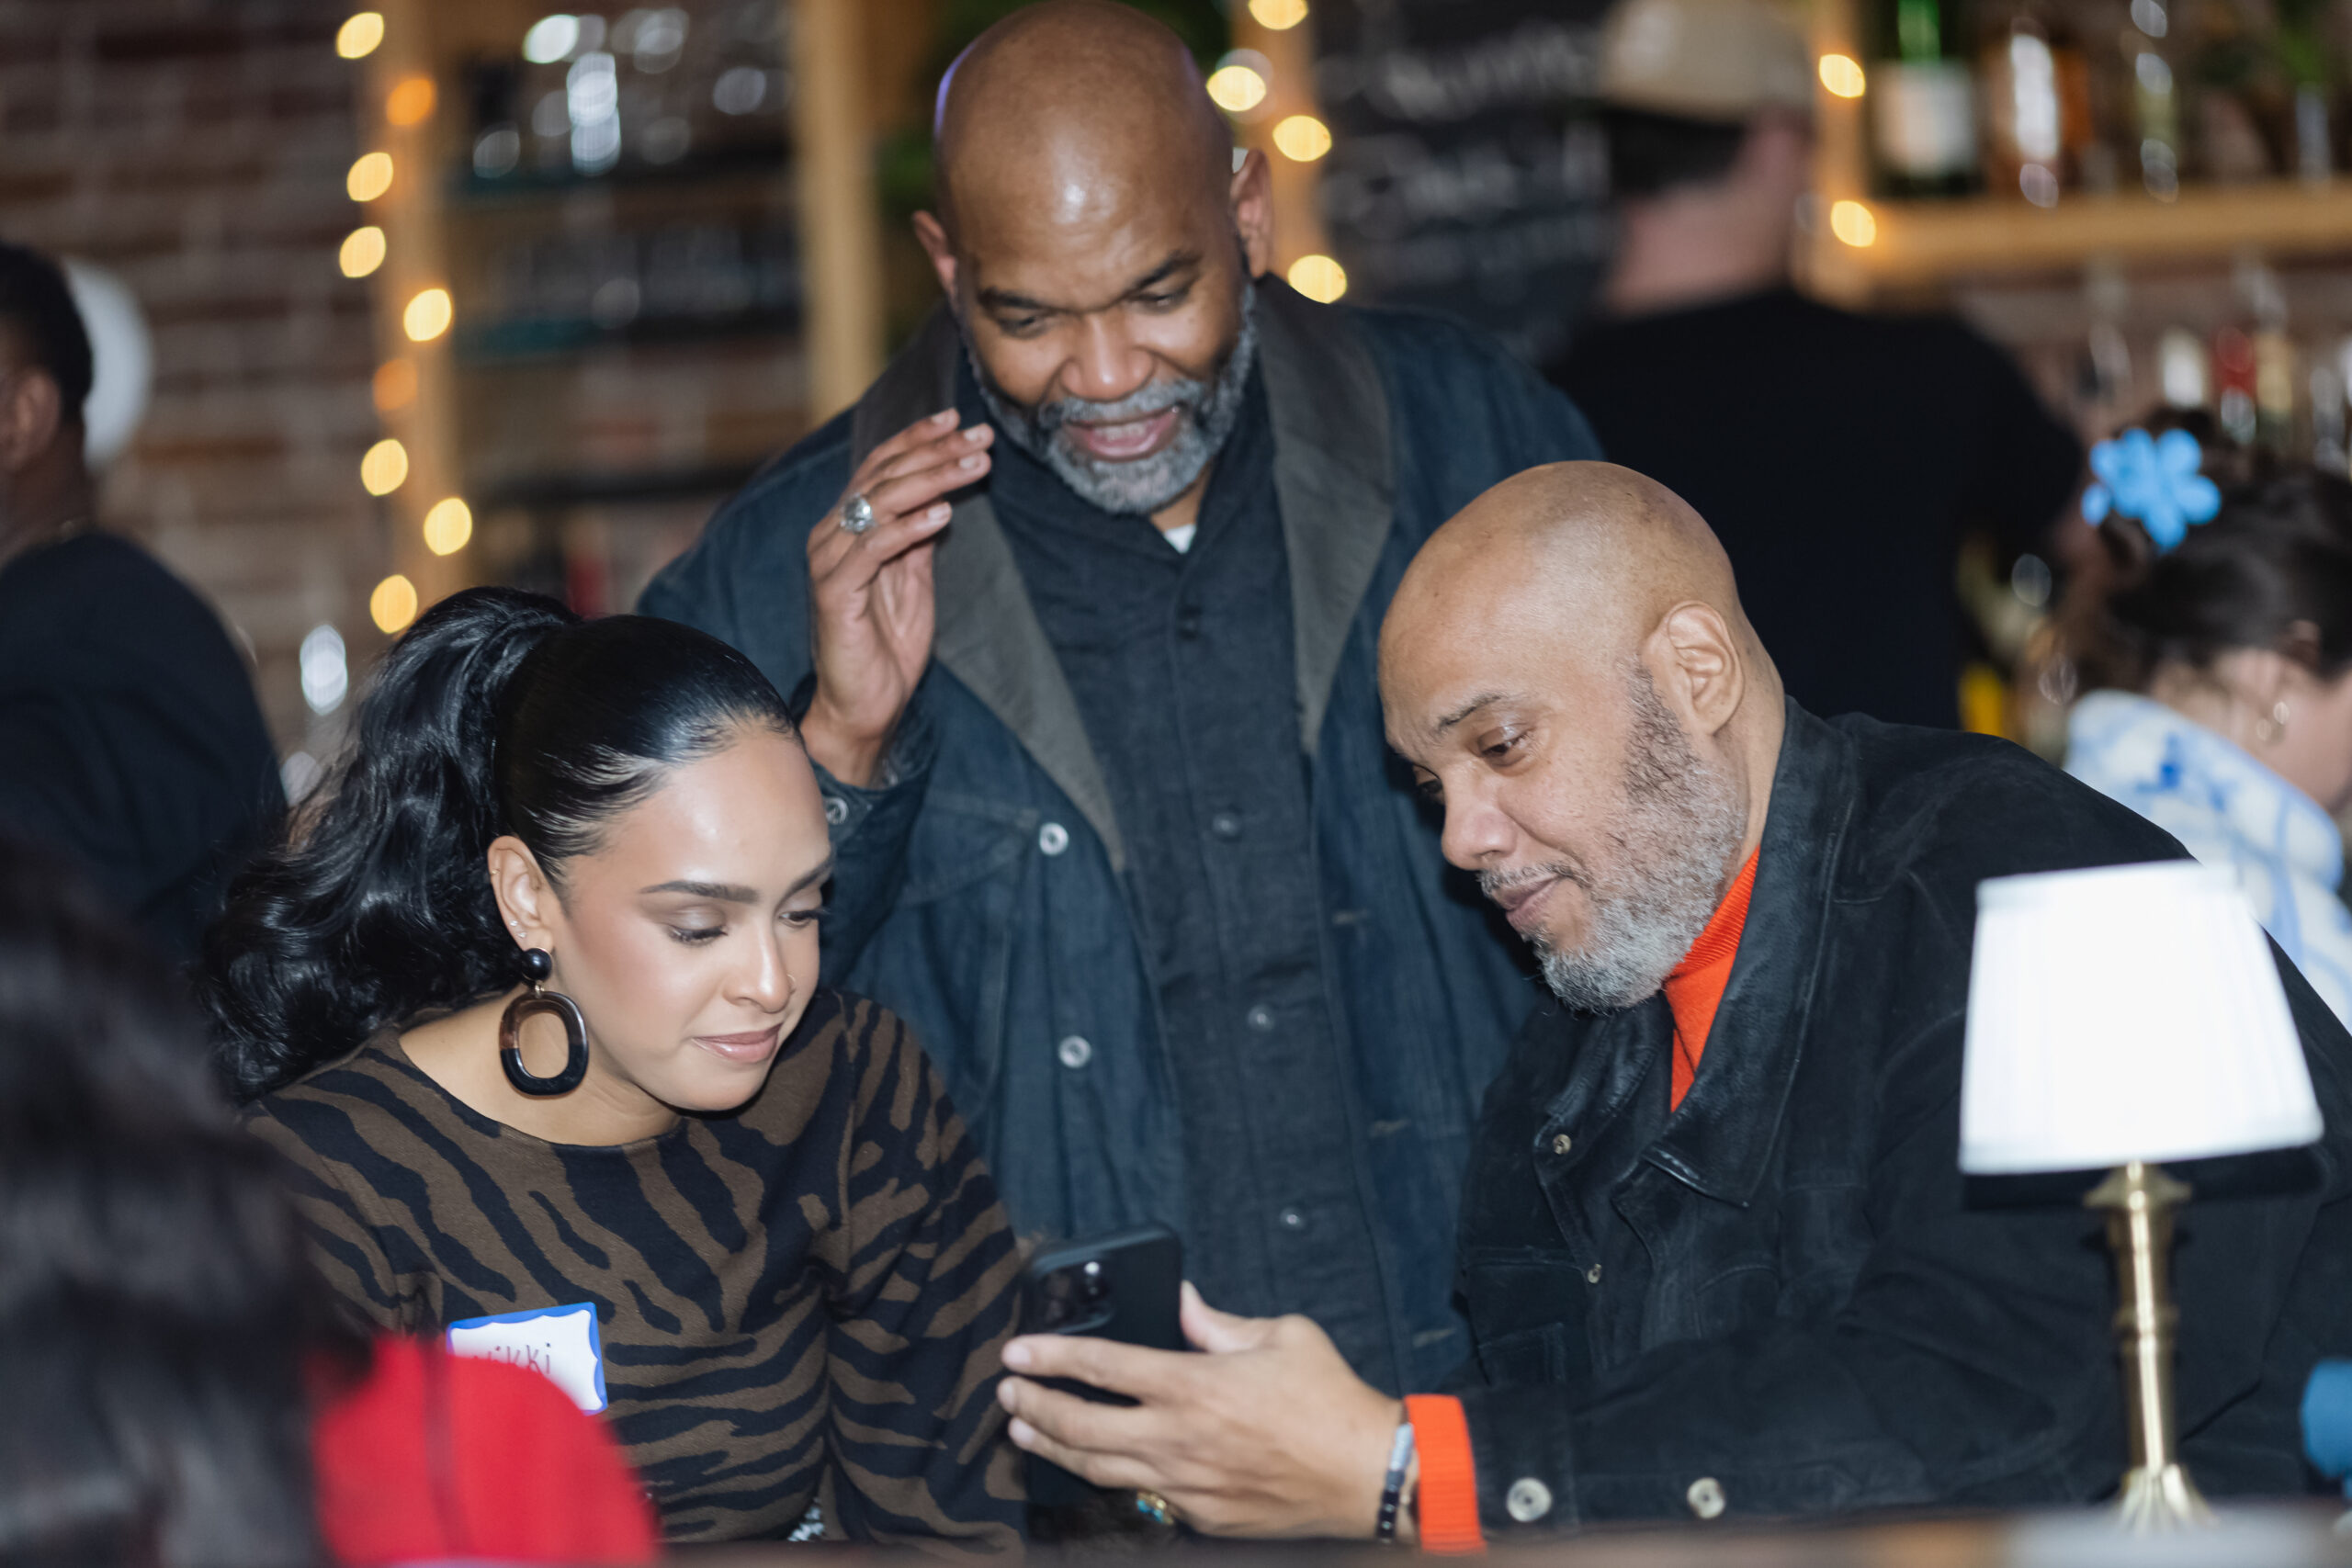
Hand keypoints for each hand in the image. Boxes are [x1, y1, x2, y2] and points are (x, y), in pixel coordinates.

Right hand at [802, 410, 993, 785]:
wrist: (863, 706)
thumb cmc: (888, 647)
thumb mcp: (913, 580)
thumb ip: (919, 538)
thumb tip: (943, 494)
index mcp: (847, 528)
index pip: (880, 466)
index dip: (917, 439)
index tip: (958, 420)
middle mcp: (831, 536)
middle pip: (883, 475)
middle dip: (936, 452)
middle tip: (981, 438)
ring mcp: (829, 562)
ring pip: (880, 502)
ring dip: (933, 479)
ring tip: (975, 465)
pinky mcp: (835, 592)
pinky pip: (874, 548)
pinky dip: (910, 527)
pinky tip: (944, 514)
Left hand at [998, 1282, 1404, 1538]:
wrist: (1367, 1475)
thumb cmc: (1330, 1400)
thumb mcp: (1281, 1335)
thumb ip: (1219, 1321)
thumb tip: (1182, 1300)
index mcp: (1192, 1383)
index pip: (1101, 1365)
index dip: (1050, 1356)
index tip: (1017, 1352)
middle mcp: (1178, 1437)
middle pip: (1080, 1425)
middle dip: (1032, 1406)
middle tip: (1007, 1393)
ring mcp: (1185, 1484)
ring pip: (1097, 1469)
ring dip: (1053, 1448)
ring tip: (1024, 1433)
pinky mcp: (1200, 1517)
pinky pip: (1141, 1497)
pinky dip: (1108, 1479)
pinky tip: (1092, 1468)